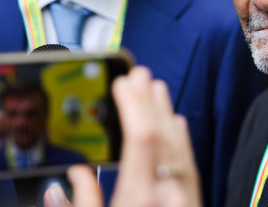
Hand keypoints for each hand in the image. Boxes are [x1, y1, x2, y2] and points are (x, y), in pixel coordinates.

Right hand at [44, 66, 202, 206]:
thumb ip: (82, 204)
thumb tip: (73, 176)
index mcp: (140, 198)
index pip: (141, 137)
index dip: (134, 104)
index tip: (122, 83)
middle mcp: (167, 191)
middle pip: (161, 134)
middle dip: (149, 100)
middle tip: (139, 74)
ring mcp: (185, 194)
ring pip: (177, 144)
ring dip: (166, 112)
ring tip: (156, 88)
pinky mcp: (194, 199)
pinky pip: (188, 161)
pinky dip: (180, 137)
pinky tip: (176, 123)